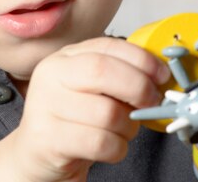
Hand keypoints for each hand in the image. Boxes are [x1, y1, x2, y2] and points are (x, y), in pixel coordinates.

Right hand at [0, 36, 169, 181]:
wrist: (36, 153)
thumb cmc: (72, 119)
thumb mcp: (91, 89)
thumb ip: (118, 76)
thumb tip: (159, 76)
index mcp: (66, 57)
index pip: (107, 45)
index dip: (141, 59)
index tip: (162, 74)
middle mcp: (51, 74)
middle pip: (103, 71)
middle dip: (138, 88)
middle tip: (152, 103)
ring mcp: (46, 105)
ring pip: (107, 113)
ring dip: (129, 127)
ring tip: (123, 131)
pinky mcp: (48, 138)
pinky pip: (100, 143)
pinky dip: (117, 148)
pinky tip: (111, 146)